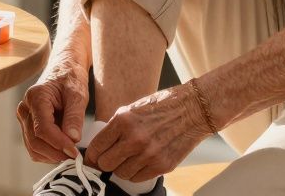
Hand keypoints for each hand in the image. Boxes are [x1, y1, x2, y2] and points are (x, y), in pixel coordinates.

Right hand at [16, 55, 88, 163]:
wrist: (64, 70)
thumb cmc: (71, 79)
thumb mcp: (78, 95)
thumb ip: (75, 117)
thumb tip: (73, 139)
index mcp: (36, 97)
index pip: (43, 129)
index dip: (59, 144)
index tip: (75, 152)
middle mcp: (25, 108)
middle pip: (35, 141)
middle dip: (55, 153)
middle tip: (75, 156)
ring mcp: (24, 118)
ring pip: (33, 147)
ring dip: (51, 155)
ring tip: (70, 152)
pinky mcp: (27, 125)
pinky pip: (34, 146)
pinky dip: (47, 153)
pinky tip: (61, 149)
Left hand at [84, 85, 211, 182]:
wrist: (192, 110)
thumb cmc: (161, 107)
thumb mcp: (131, 110)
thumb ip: (115, 128)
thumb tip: (99, 148)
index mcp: (123, 120)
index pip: (97, 146)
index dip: (92, 155)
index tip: (92, 158)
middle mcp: (134, 138)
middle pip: (106, 164)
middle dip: (105, 162)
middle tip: (110, 158)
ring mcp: (149, 154)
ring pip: (121, 174)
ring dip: (122, 168)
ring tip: (130, 157)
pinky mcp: (162, 165)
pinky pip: (138, 178)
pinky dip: (136, 172)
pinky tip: (142, 161)